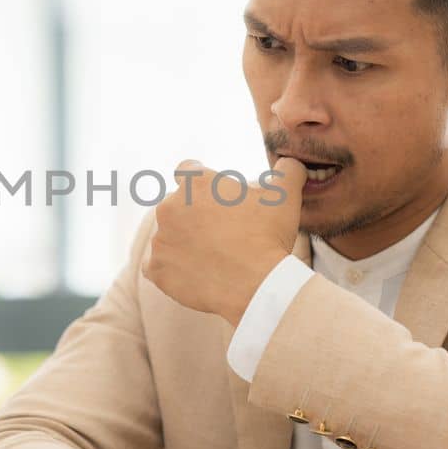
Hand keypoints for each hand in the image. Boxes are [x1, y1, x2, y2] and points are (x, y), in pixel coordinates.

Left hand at [142, 157, 304, 323]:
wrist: (256, 286)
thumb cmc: (268, 237)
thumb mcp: (285, 195)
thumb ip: (287, 170)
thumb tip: (291, 162)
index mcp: (195, 183)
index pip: (187, 169)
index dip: (201, 182)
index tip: (214, 197)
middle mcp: (169, 206)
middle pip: (176, 205)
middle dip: (193, 215)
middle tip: (220, 232)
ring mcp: (160, 240)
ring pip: (167, 236)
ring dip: (182, 242)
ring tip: (210, 257)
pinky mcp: (156, 270)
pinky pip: (156, 266)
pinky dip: (170, 269)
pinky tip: (192, 273)